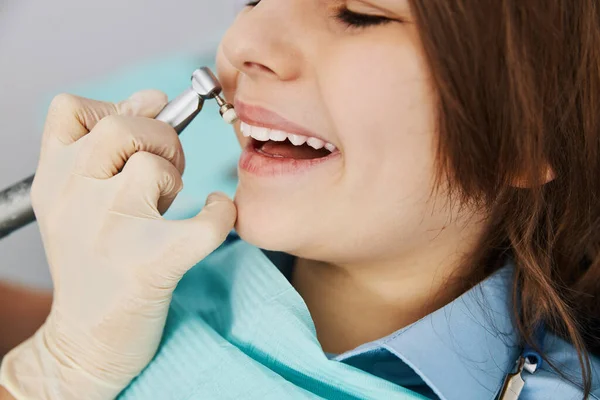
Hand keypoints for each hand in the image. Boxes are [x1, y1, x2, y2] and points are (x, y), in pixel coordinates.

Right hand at [0, 90, 236, 398]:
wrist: (86, 340)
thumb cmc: (93, 259)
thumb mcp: (78, 198)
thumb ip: (108, 144)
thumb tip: (152, 96)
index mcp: (53, 179)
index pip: (73, 109)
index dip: (118, 106)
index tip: (146, 123)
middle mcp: (72, 197)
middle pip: (123, 127)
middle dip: (159, 137)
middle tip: (167, 168)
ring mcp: (109, 230)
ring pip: (154, 167)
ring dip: (175, 176)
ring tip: (167, 204)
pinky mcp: (150, 264)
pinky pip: (204, 224)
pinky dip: (221, 214)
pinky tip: (216, 213)